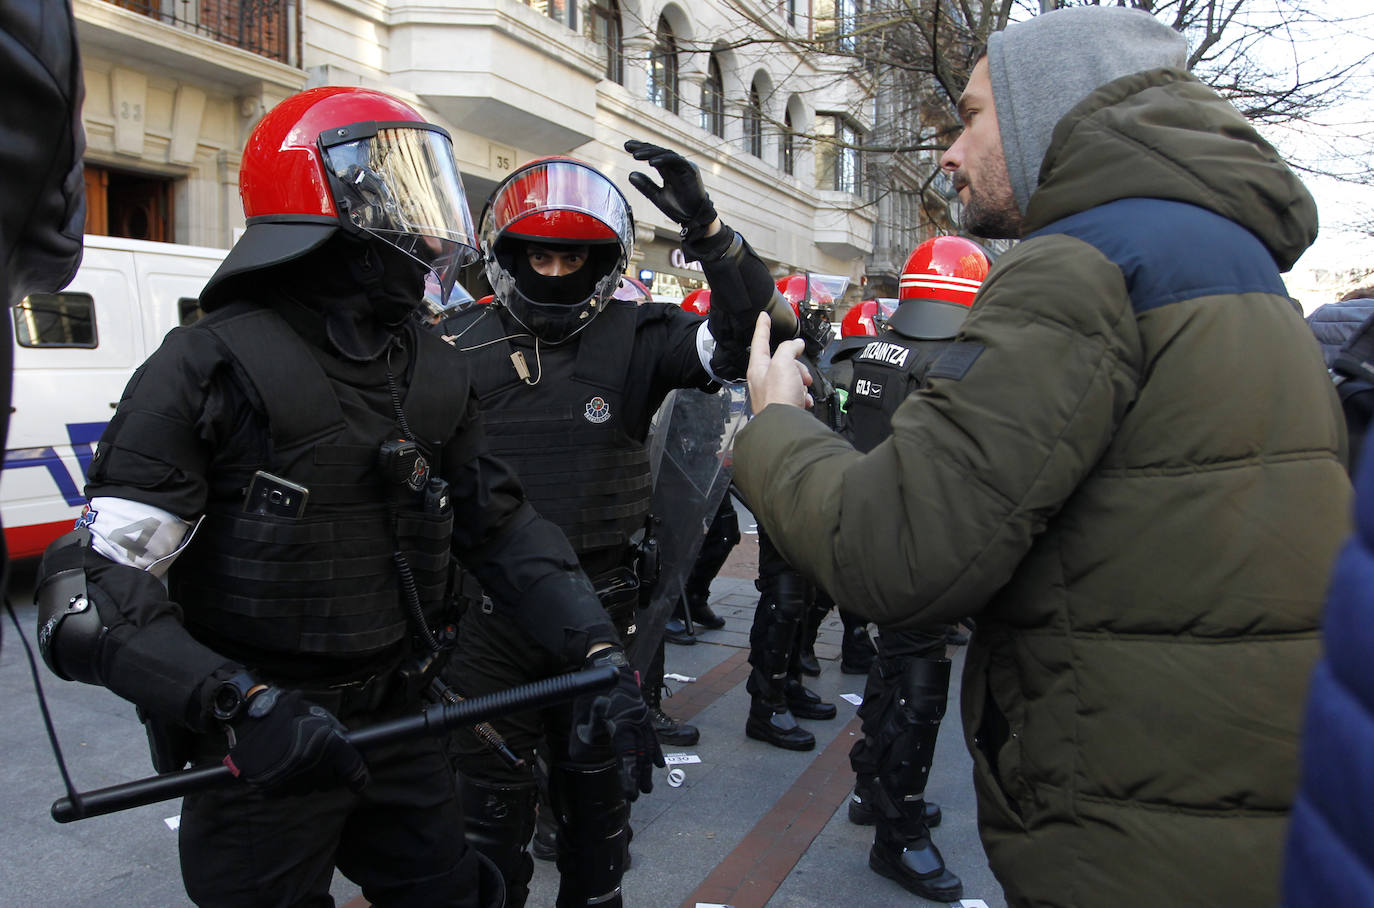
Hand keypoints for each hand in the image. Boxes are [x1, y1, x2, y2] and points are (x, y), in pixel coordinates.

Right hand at [222, 687, 369, 794]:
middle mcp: (314, 766)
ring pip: (312, 787)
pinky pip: (291, 790)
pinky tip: (285, 766)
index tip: (363, 780)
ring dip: (312, 777)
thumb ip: (333, 728)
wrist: (243, 723)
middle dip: (333, 772)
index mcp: (328, 745)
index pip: (355, 770)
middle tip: (327, 760)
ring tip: (301, 760)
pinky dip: (292, 781)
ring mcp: (294, 781)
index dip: (361, 775)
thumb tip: (346, 742)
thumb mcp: (313, 712)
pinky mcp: (276, 790)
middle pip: (333, 781)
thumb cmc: (282, 712)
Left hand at [569, 647, 664, 800]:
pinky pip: (651, 736)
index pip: (626, 755)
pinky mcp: (642, 715)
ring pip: (647, 747)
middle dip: (639, 776)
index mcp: (620, 722)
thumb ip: (587, 729)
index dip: (628, 776)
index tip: (630, 794)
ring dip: (647, 768)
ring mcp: (641, 718)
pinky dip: (655, 751)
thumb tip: (580, 753)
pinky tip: (658, 764)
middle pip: (639, 754)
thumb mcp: (584, 711)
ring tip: (648, 786)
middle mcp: (635, 721)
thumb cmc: (592, 690)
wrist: (608, 665)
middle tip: (638, 794)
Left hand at [624, 140, 718, 233]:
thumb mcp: (658, 197)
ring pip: (666, 154)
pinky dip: (664, 160)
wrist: (694, 219)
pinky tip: (652, 163)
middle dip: (643, 148)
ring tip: (635, 155)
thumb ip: (646, 186)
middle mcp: (677, 166)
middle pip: (658, 152)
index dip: (641, 150)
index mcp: (669, 171)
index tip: (626, 146)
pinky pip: (676, 160)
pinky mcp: (691, 169)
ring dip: (650, 154)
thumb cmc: (679, 208)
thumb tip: (630, 175)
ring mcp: (684, 166)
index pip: (654, 156)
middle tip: (627, 145)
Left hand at [747, 313, 812, 414]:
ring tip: (802, 390)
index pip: (760, 341)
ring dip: (802, 382)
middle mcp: (762, 380)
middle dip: (797, 365)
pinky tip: (803, 401)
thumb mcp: (784, 363)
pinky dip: (803, 396)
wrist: (785, 426)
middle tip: (803, 374)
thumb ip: (789, 349)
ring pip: (793, 377)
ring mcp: (773, 393)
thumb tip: (796, 344)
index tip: (763, 315)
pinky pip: (797, 394)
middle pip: (783, 361)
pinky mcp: (783, 405)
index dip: (763, 326)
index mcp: (758, 367)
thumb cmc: (779, 396)